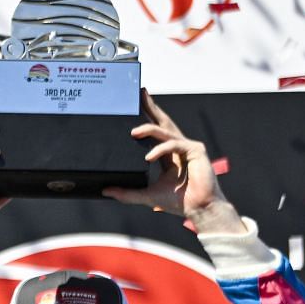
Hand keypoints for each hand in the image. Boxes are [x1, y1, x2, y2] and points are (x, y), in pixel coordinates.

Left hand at [104, 92, 241, 231]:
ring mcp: (187, 147)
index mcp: (167, 154)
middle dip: (151, 107)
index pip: (154, 132)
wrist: (199, 209)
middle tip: (140, 94)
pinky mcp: (195, 150)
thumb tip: (105, 191)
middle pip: (162, 122)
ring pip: (166, 131)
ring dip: (149, 128)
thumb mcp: (146, 196)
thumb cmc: (177, 202)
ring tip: (133, 132)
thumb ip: (127, 193)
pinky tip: (147, 157)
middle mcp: (177, 147)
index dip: (147, 117)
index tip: (135, 104)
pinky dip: (159, 149)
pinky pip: (173, 144)